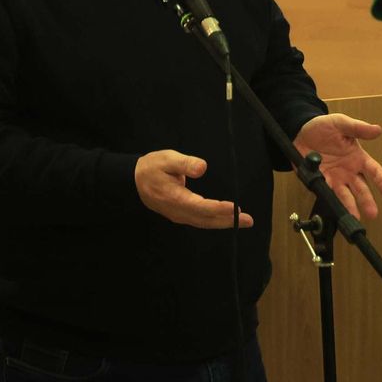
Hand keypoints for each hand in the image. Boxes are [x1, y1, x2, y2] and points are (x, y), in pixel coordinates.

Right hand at [135, 150, 253, 228]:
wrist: (134, 181)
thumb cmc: (152, 167)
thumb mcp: (167, 159)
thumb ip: (184, 163)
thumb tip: (202, 167)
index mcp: (175, 198)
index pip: (200, 206)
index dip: (218, 208)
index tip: (236, 207)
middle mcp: (178, 211)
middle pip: (206, 219)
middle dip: (228, 220)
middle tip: (248, 220)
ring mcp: (178, 215)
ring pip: (204, 222)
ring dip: (224, 222)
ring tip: (244, 221)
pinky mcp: (180, 215)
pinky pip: (200, 221)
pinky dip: (215, 221)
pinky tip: (227, 219)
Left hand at [295, 113, 381, 219]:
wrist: (300, 131)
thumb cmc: (324, 127)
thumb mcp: (341, 123)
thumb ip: (358, 128)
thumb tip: (377, 129)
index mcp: (357, 157)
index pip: (373, 171)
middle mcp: (348, 171)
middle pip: (361, 188)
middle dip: (367, 201)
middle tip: (373, 213)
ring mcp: (334, 178)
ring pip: (345, 195)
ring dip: (350, 206)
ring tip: (354, 217)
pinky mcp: (319, 180)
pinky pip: (326, 191)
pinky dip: (330, 199)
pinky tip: (334, 208)